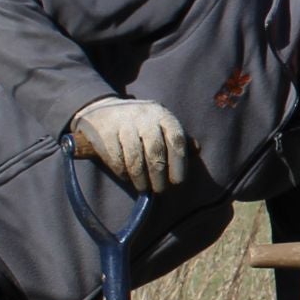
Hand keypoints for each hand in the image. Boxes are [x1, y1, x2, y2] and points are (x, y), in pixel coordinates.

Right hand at [71, 97, 189, 193]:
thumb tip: (197, 150)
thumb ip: (178, 137)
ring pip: (135, 158)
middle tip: (160, 190)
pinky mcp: (104, 132)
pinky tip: (127, 178)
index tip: (178, 182)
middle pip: (155, 151)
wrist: (102, 109)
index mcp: (162, 115)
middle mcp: (144, 116)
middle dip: (159, 175)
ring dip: (140, 178)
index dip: (179, 163)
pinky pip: (116, 159)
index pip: (177, 140)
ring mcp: (122, 123)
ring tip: (144, 188)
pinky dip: (123, 172)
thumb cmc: (139, 122)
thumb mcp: (161, 123)